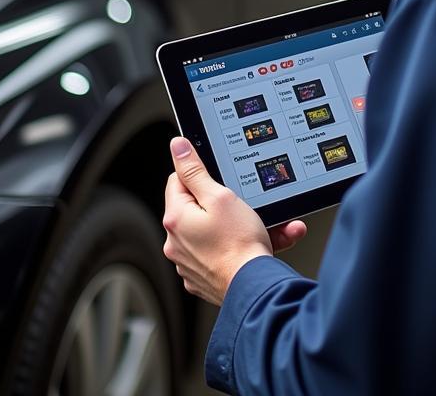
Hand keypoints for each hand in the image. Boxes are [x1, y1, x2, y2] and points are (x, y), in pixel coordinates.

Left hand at [162, 136, 306, 304]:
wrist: (255, 288)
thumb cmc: (239, 244)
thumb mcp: (220, 196)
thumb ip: (195, 170)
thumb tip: (177, 147)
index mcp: (175, 218)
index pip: (178, 180)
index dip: (201, 176)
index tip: (220, 182)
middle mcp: (176, 243)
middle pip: (196, 207)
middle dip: (222, 203)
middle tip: (243, 206)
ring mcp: (188, 263)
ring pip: (211, 232)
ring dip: (234, 227)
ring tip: (260, 227)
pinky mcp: (203, 277)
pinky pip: (218, 253)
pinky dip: (234, 248)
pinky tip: (256, 245)